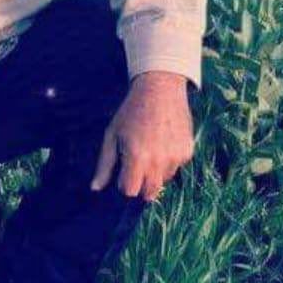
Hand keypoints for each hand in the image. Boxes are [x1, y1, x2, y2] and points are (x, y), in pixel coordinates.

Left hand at [89, 73, 193, 201]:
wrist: (160, 89)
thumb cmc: (131, 112)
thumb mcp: (112, 134)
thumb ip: (104, 164)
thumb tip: (95, 188)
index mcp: (137, 157)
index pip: (130, 191)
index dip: (124, 184)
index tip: (123, 172)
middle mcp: (158, 161)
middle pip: (149, 193)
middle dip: (140, 184)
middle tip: (137, 164)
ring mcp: (175, 158)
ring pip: (163, 180)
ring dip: (156, 172)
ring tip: (151, 146)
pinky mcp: (187, 152)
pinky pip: (176, 167)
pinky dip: (169, 161)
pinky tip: (164, 141)